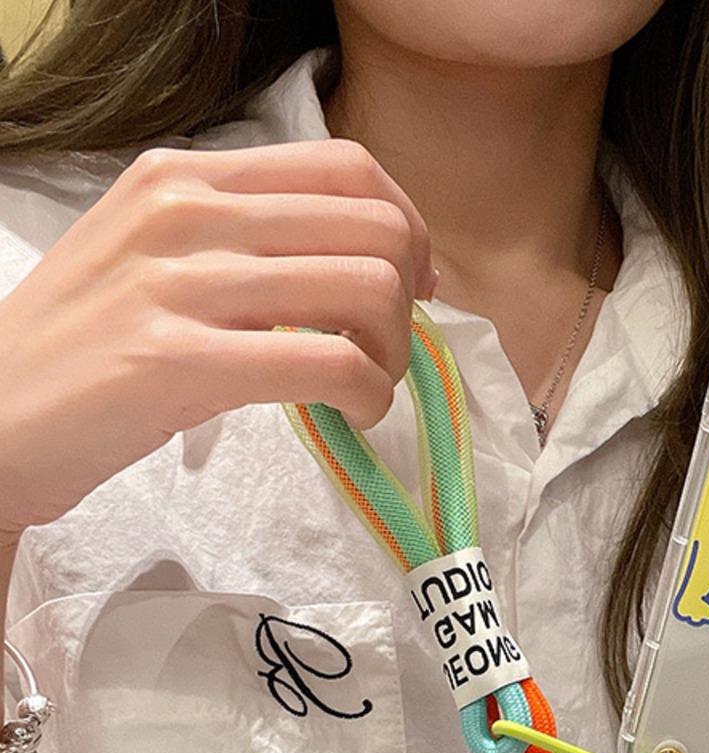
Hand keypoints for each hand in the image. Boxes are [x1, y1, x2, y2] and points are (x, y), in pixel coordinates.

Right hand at [0, 138, 434, 538]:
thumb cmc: (83, 348)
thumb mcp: (155, 258)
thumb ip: (244, 244)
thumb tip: (358, 262)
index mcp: (186, 178)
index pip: (345, 166)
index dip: (405, 227)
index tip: (409, 285)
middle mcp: (187, 211)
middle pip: (375, 225)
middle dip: (409, 297)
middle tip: (388, 348)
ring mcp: (180, 281)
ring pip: (368, 287)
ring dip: (394, 351)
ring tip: (367, 385)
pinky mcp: (179, 360)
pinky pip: (331, 362)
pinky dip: (369, 395)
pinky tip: (353, 415)